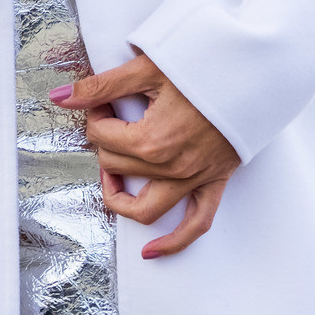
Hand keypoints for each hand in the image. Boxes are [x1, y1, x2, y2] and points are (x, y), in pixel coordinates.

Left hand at [51, 53, 239, 258]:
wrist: (254, 68)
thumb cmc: (205, 63)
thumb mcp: (149, 68)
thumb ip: (102, 86)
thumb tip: (61, 98)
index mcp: (152, 140)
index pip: (102, 135)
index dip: (94, 113)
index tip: (103, 98)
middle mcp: (171, 167)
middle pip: (117, 166)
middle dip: (106, 140)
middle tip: (111, 115)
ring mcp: (195, 179)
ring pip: (146, 208)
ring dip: (122, 197)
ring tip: (111, 178)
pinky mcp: (215, 182)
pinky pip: (196, 224)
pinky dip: (173, 242)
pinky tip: (150, 251)